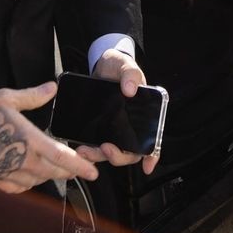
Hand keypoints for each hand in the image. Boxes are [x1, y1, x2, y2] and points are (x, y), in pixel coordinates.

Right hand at [0, 83, 98, 193]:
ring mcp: (9, 174)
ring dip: (49, 176)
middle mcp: (23, 162)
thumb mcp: (7, 98)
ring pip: (38, 181)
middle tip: (77, 169)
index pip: (63, 158)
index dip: (81, 167)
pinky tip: (29, 176)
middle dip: (68, 172)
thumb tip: (53, 88)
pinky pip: (20, 187)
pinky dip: (29, 182)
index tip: (93, 172)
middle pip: (53, 173)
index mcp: (30, 141)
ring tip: (55, 170)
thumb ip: (33, 96)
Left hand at [75, 50, 159, 174]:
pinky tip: (79, 147)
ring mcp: (115, 129)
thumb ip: (130, 74)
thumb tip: (131, 90)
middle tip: (104, 149)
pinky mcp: (100, 128)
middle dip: (117, 156)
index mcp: (144, 115)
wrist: (100, 65)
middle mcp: (131, 126)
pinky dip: (89, 150)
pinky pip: (96, 144)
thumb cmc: (118, 66)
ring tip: (83, 151)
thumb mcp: (126, 66)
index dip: (152, 154)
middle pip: (129, 151)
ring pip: (110, 151)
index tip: (147, 167)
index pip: (152, 139)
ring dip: (98, 156)